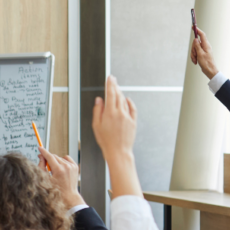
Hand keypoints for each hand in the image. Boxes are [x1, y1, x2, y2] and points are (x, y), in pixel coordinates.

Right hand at [39, 146, 85, 208]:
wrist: (69, 195)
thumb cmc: (57, 190)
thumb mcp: (46, 179)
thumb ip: (42, 166)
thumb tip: (41, 157)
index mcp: (59, 170)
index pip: (49, 156)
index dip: (43, 152)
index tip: (40, 148)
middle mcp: (66, 166)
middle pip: (54, 156)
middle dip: (48, 158)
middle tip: (45, 164)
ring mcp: (72, 166)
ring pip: (60, 158)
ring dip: (55, 161)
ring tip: (54, 170)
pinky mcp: (75, 166)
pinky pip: (67, 158)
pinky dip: (62, 161)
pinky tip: (61, 167)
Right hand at [93, 75, 141, 197]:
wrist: (118, 152)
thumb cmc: (106, 141)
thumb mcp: (96, 126)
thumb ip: (97, 111)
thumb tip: (99, 100)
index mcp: (110, 113)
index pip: (110, 94)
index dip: (110, 84)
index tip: (110, 78)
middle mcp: (120, 113)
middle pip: (118, 95)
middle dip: (115, 86)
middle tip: (113, 80)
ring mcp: (128, 117)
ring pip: (124, 101)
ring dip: (121, 94)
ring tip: (117, 89)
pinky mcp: (133, 122)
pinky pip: (132, 108)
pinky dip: (129, 102)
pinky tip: (127, 99)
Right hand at [190, 27, 218, 79]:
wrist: (209, 70)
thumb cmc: (206, 62)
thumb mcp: (200, 54)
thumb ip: (197, 46)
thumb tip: (195, 39)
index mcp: (206, 45)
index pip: (202, 35)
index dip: (197, 30)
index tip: (193, 27)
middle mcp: (205, 46)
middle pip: (195, 43)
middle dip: (193, 49)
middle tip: (195, 55)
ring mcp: (203, 50)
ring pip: (194, 49)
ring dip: (193, 54)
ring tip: (196, 60)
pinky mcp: (201, 54)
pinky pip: (195, 53)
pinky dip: (194, 57)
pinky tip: (196, 62)